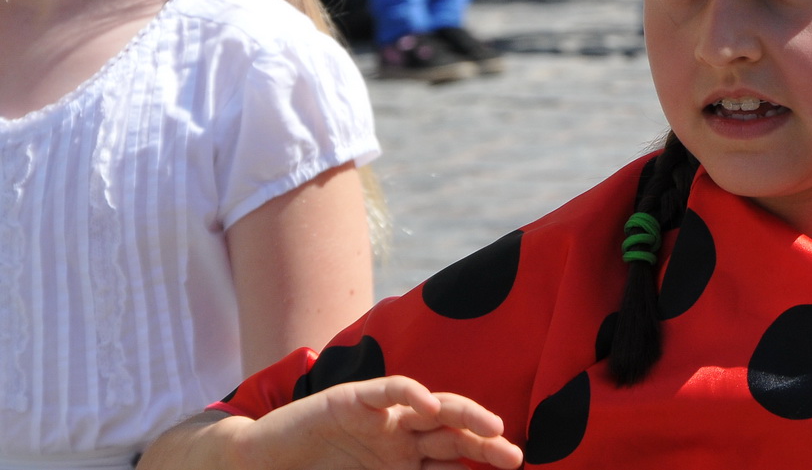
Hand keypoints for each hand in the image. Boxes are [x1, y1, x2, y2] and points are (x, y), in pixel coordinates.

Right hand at [235, 375, 521, 469]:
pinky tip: (429, 405)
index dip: (481, 464)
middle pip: (453, 435)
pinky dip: (411, 392)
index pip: (453, 462)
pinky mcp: (352, 399)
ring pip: (433, 408)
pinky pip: (388, 390)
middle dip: (485, 444)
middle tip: (514, 456)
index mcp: (404, 463)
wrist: (256, 468)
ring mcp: (379, 417)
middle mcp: (399, 437)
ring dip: (465, 414)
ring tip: (493, 427)